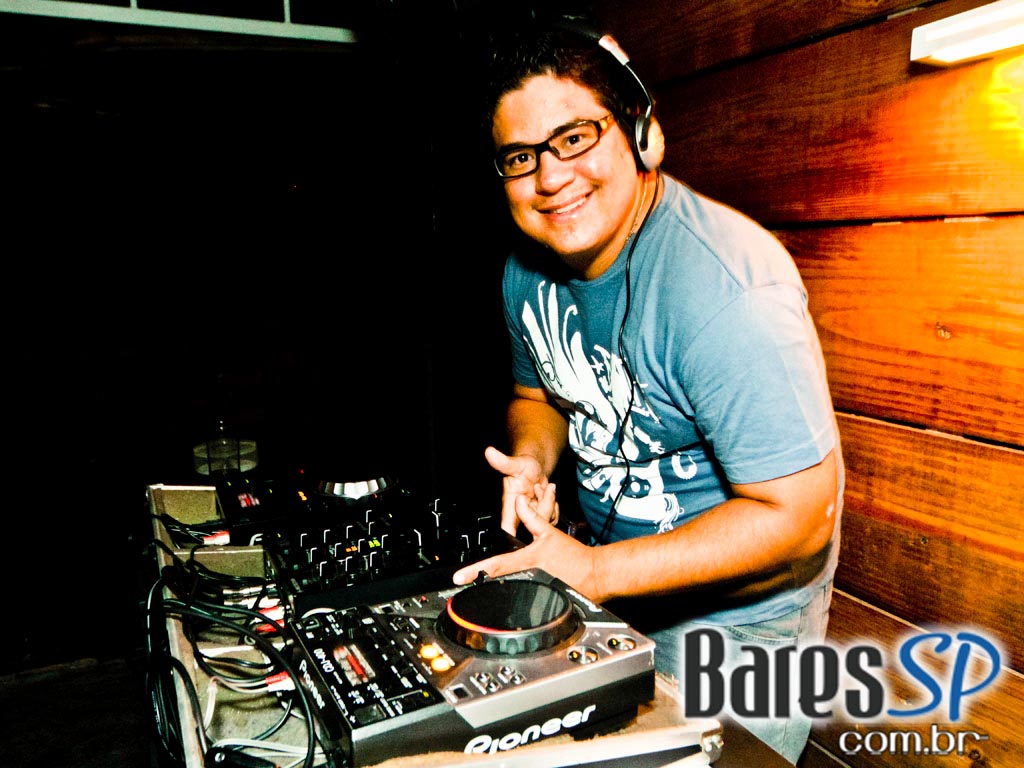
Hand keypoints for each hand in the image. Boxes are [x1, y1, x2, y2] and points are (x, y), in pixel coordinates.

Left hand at [453, 484, 599, 599]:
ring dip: (495, 595)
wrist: (594, 573)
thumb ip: (532, 517)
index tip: (458, 578)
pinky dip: (513, 602)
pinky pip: (523, 602)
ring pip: (509, 595)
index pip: (495, 566)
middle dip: (480, 586)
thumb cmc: (573, 555)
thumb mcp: (549, 533)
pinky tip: (505, 603)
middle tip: (463, 587)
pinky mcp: (542, 602)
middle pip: (497, 584)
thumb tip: (520, 501)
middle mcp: (528, 578)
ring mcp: (534, 592)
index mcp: (526, 561)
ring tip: (480, 595)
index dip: (475, 572)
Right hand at [484, 446, 556, 534]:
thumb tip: (489, 452)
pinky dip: (554, 507)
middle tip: (538, 489)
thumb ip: (503, 461)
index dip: (512, 536)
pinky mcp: (542, 516)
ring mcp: (532, 516)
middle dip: (542, 508)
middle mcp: (520, 514)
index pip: (507, 527)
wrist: (535, 466)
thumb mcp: (515, 463)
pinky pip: (553, 518)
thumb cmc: (522, 464)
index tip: (519, 539)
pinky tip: (548, 495)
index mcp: (510, 505)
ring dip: (548, 505)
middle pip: (533, 525)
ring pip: (545, 521)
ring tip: (542, 488)